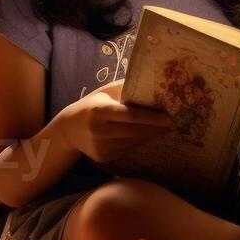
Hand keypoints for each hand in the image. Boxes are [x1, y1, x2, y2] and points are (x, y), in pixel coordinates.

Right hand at [55, 79, 174, 163]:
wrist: (68, 129)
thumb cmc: (91, 105)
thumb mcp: (104, 92)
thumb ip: (124, 87)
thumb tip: (150, 81)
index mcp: (99, 111)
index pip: (130, 116)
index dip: (151, 118)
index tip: (168, 118)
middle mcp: (99, 130)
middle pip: (135, 131)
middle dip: (155, 128)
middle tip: (171, 123)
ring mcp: (100, 147)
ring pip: (133, 142)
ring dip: (149, 136)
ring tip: (162, 128)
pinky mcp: (102, 158)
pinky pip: (127, 149)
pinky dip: (138, 142)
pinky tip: (144, 135)